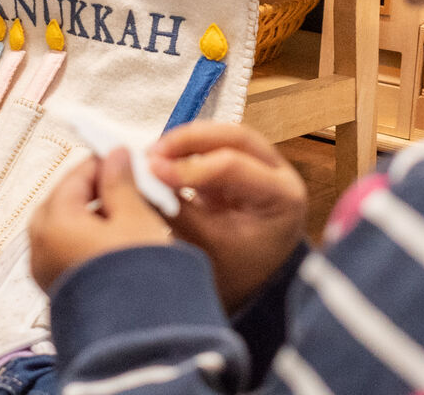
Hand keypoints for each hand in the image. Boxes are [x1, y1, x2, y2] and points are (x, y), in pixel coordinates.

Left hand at [29, 147, 173, 291]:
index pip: (76, 175)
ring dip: (93, 219)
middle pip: (65, 200)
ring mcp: (44, 269)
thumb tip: (114, 155)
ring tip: (128, 220)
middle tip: (130, 191)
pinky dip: (87, 242)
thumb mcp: (134, 219)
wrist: (136, 339)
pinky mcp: (56, 289)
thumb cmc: (135, 277)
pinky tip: (115, 246)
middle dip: (96, 193)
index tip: (128, 162)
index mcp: (53, 221)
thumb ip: (121, 182)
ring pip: (66, 226)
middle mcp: (39, 244)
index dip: (105, 165)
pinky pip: (67, 251)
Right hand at [149, 121, 306, 309]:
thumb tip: (141, 183)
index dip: (190, 166)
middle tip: (152, 152)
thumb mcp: (209, 247)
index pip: (234, 166)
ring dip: (187, 142)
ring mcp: (262, 166)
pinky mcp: (241, 168)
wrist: (257, 286)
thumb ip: (178, 212)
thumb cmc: (241, 273)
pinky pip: (214, 149)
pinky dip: (187, 151)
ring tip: (153, 156)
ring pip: (224, 136)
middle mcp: (279, 173)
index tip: (153, 171)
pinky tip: (163, 161)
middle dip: (190, 139)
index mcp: (283, 196)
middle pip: (235, 137)